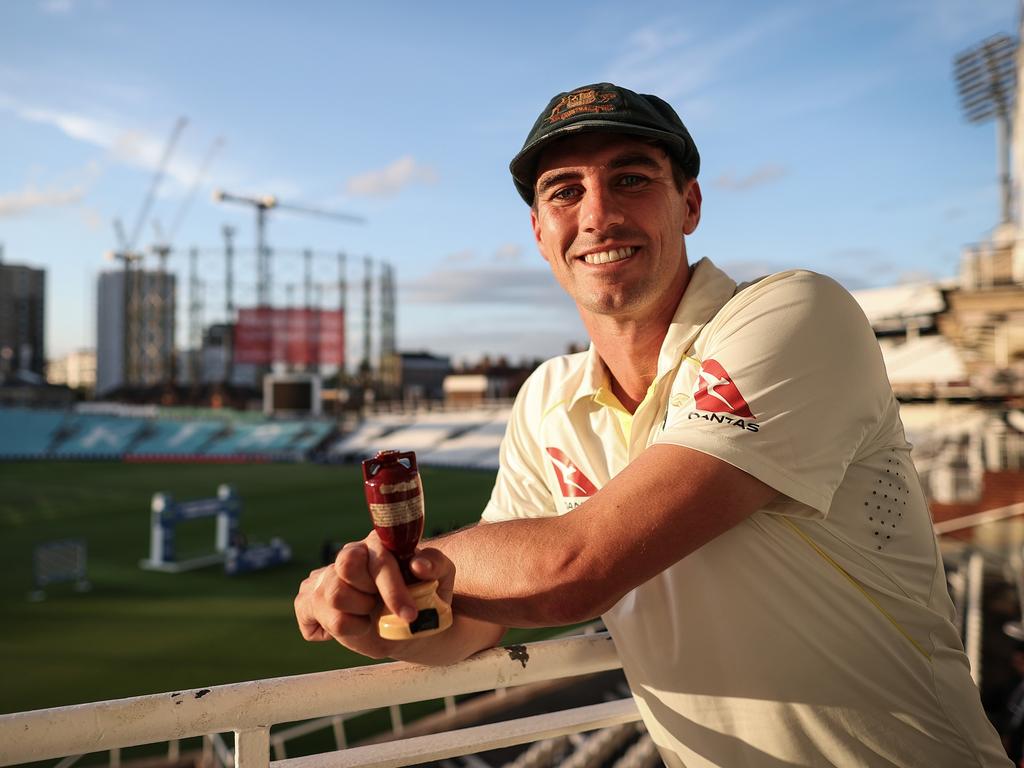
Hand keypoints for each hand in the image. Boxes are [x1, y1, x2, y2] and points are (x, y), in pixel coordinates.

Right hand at [294, 531, 454, 658]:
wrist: (411, 621)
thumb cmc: (425, 593)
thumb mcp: (442, 577)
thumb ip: (436, 564)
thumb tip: (418, 564)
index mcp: (378, 543)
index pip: (375, 561)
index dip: (391, 590)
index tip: (409, 615)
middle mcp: (348, 554)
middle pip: (343, 573)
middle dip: (368, 599)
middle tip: (381, 605)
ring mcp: (324, 578)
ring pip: (331, 598)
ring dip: (357, 615)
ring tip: (369, 612)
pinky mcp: (309, 603)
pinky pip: (310, 623)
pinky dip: (332, 630)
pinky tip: (351, 622)